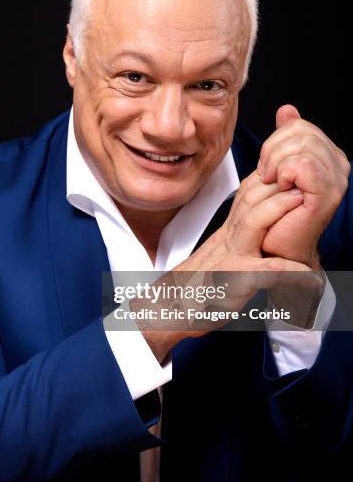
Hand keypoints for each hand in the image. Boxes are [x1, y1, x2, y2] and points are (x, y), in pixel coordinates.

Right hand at [136, 171, 313, 361]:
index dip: (264, 182)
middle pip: (247, 202)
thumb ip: (236, 241)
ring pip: (251, 224)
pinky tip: (309, 276)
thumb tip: (256, 233)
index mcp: (226, 234)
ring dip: (277, 209)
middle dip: (274, 186)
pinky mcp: (236, 281)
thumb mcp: (218, 256)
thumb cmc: (198, 286)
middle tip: (299, 178)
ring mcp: (230, 258)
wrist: (172, 310)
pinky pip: (266, 272)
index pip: (244, 198)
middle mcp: (226, 240)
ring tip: (302, 202)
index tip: (284, 171)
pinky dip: (291, 272)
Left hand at [258, 105, 350, 268]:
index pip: (298, 125)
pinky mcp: (328, 193)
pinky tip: (282, 188)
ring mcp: (336, 179)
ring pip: (300, 145)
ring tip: (275, 185)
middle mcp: (337, 164)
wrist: (276, 246)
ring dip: (276, 165)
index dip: (274, 142)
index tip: (267, 167)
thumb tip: (287, 110)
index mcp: (327, 155)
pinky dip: (284, 174)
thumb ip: (284, 140)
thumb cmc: (275, 213)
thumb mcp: (276, 168)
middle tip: (267, 177)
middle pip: (300, 130)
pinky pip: (303, 164)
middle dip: (272, 151)